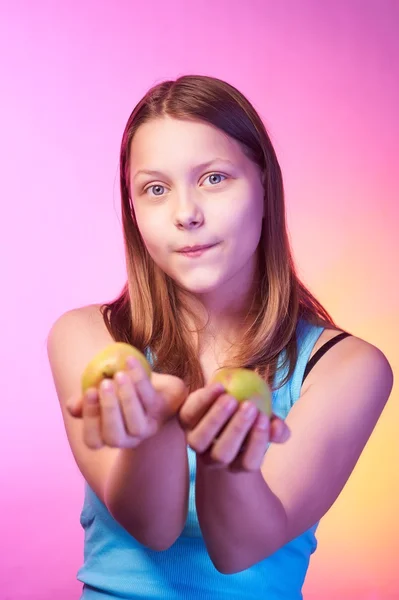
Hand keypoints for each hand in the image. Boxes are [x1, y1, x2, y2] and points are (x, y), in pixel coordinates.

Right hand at [67, 357, 187, 449]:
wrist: (151, 380)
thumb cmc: (118, 389)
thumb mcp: (100, 392)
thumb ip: (85, 401)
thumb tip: (73, 407)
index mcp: (108, 436)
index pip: (93, 441)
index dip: (89, 419)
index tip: (89, 391)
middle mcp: (128, 438)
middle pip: (115, 438)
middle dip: (108, 410)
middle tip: (104, 384)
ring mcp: (147, 428)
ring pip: (136, 424)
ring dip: (127, 398)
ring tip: (119, 375)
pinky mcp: (162, 410)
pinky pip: (150, 398)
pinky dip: (140, 379)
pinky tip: (130, 362)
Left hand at [178, 382, 290, 471]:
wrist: (223, 407)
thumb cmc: (250, 419)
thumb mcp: (266, 423)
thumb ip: (277, 429)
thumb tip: (277, 428)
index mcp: (237, 463)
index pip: (248, 463)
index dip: (257, 443)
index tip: (265, 418)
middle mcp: (213, 458)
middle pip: (222, 454)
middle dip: (237, 430)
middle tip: (250, 406)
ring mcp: (196, 442)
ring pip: (199, 441)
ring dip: (216, 419)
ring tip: (231, 398)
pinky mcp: (184, 421)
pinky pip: (189, 414)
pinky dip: (204, 400)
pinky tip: (220, 387)